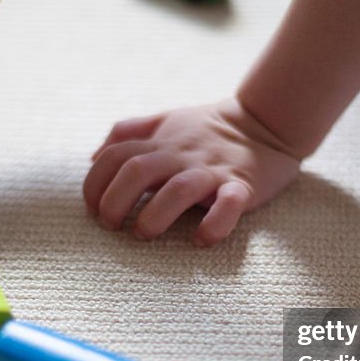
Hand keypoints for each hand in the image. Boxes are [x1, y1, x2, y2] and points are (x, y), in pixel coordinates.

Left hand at [84, 98, 300, 245]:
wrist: (266, 122)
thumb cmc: (208, 129)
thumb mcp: (165, 121)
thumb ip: (128, 133)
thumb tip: (94, 157)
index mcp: (160, 142)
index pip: (114, 157)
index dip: (94, 184)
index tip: (93, 209)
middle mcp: (181, 155)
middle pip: (137, 171)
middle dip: (115, 201)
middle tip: (113, 226)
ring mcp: (212, 170)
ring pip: (178, 189)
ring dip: (154, 215)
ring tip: (145, 233)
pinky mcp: (242, 185)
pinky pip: (229, 204)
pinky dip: (215, 224)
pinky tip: (202, 239)